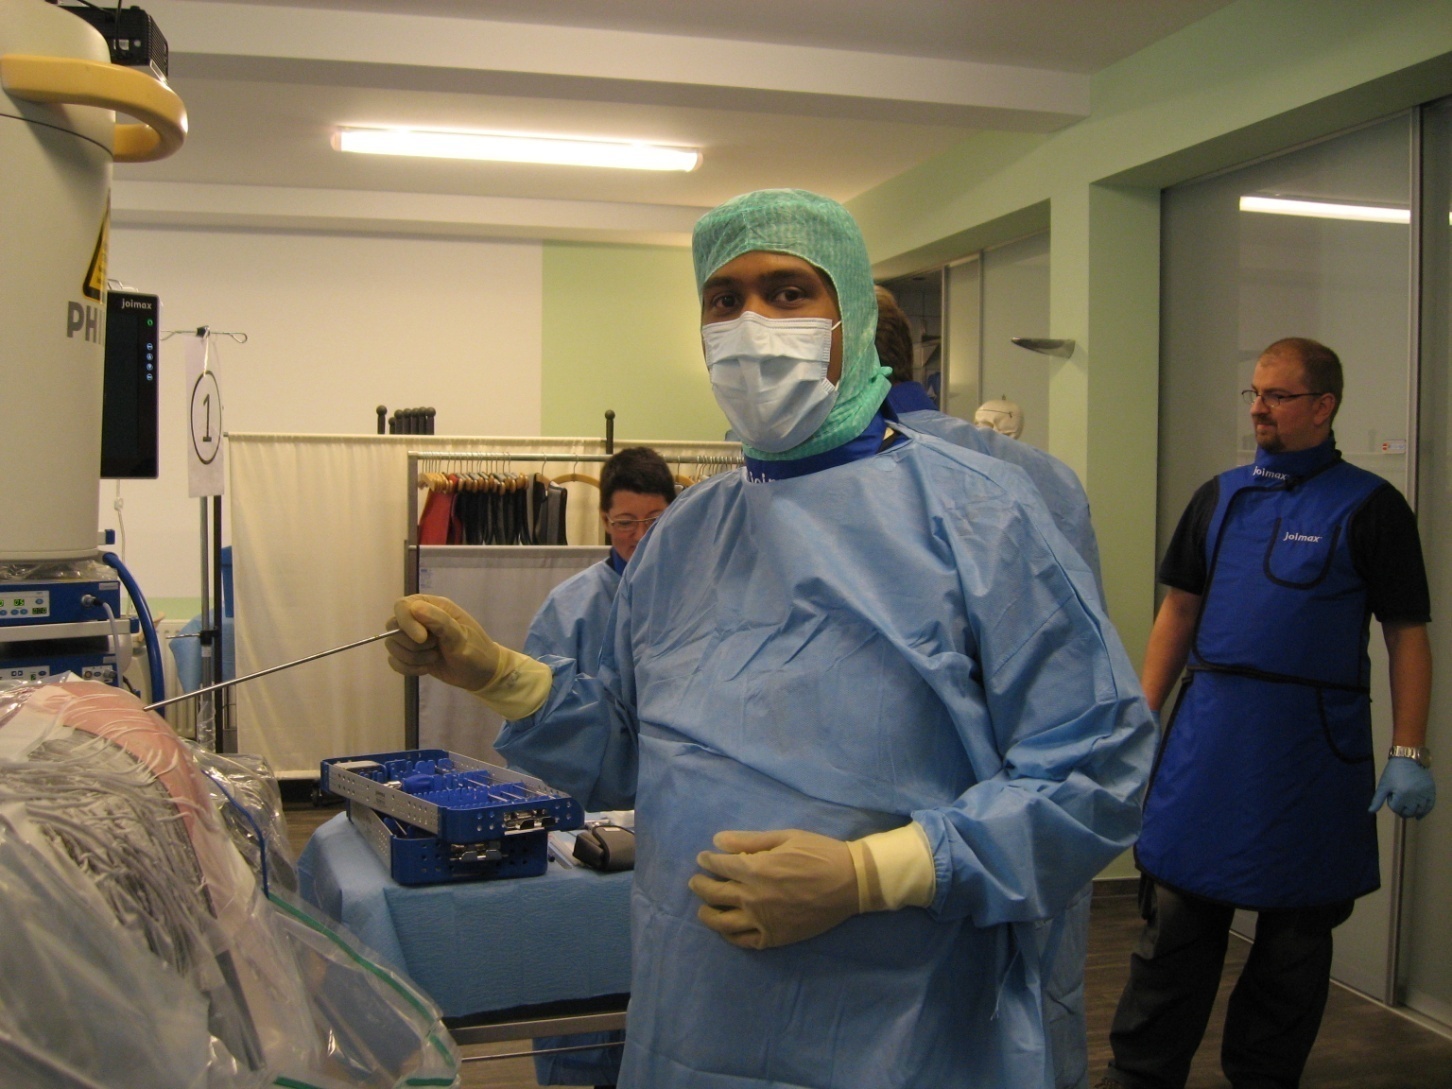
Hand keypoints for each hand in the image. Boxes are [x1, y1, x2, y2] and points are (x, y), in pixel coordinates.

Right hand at [386, 595, 499, 691]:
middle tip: (434, 648)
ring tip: (434, 658)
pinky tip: (425, 669)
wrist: (481, 674)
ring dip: (412, 658)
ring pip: (393, 645)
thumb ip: (440, 621)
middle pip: (393, 626)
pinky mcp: (411, 655)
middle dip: (411, 644)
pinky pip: (394, 661)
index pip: (402, 606)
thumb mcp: (461, 636)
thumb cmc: (476, 651)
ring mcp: (413, 638)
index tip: (421, 639)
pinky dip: (407, 668)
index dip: (406, 622)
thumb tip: (415, 608)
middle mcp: (420, 619)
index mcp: (433, 607)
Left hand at [688, 829, 859, 949]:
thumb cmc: (819, 853)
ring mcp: (763, 921)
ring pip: (723, 923)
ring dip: (708, 914)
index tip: (703, 859)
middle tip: (695, 881)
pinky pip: (744, 941)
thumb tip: (717, 841)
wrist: (851, 882)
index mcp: (755, 869)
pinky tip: (727, 929)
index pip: (719, 866)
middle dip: (700, 885)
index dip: (707, 861)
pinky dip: (730, 936)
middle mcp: (753, 897)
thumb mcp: (785, 837)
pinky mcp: (775, 937)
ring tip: (704, 908)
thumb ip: (749, 840)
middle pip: (714, 894)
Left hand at [1369, 756, 1435, 819]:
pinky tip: (1420, 815)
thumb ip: (1377, 799)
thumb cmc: (1393, 771)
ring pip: (1420, 810)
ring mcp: (1425, 794)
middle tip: (1400, 803)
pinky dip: (1425, 811)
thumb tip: (1370, 811)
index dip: (1392, 804)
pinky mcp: (1432, 791)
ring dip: (1413, 812)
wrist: (1408, 759)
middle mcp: (1415, 796)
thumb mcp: (1383, 785)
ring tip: (1409, 807)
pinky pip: (1430, 805)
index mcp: (1402, 794)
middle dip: (1402, 810)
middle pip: (1408, 812)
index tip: (1391, 795)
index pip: (1396, 809)